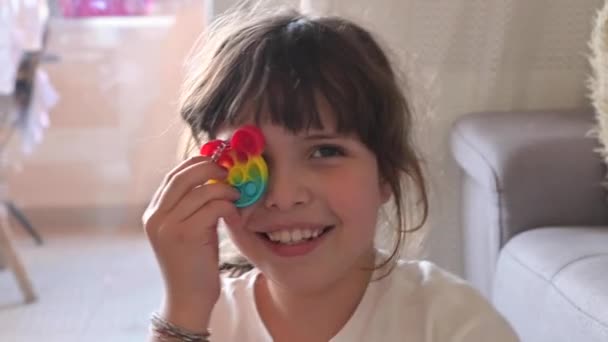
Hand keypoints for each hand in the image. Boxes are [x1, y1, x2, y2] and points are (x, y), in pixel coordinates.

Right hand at [143, 155, 240, 329]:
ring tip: (237, 197)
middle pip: (183, 177)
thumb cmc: (194, 264)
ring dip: (225, 190)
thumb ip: (193, 206)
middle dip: (210, 169)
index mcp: (153, 213)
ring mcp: (168, 226)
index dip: (195, 163)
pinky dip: (228, 206)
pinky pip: (212, 208)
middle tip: (229, 173)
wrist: (188, 299)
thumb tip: (214, 178)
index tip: (217, 161)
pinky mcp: (185, 235)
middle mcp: (156, 217)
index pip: (172, 176)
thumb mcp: (188, 229)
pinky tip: (235, 214)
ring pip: (201, 191)